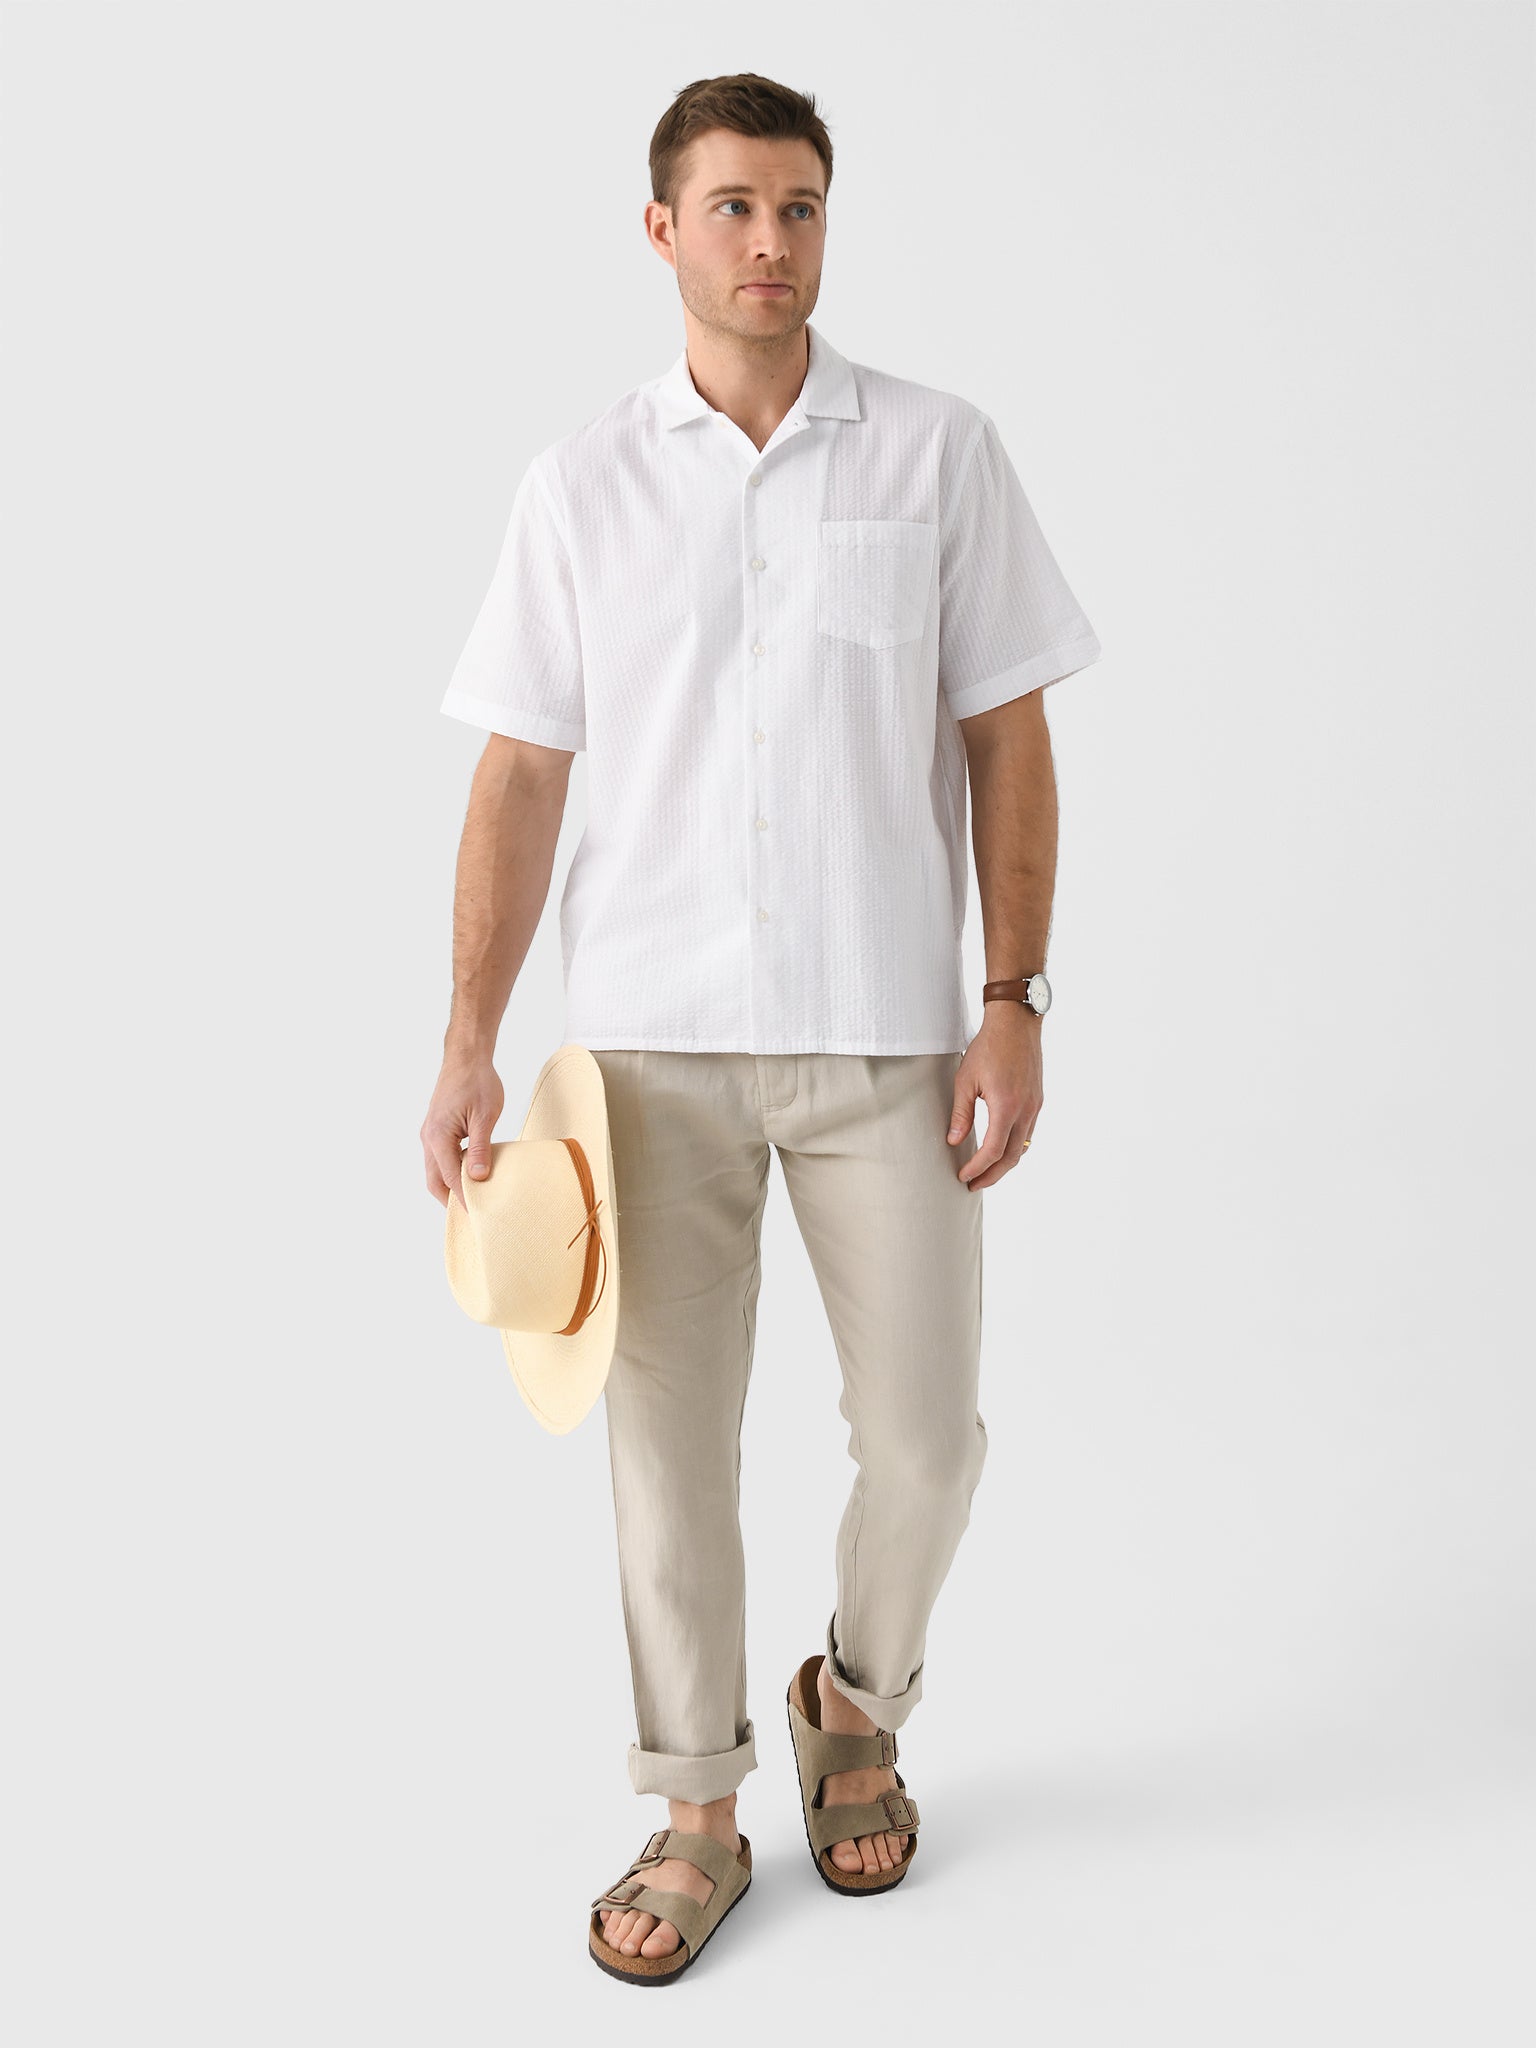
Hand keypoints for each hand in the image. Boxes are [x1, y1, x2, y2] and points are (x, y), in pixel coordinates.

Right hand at [421, 1053, 505, 1211]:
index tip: (479, 1215)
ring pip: (436, 1170)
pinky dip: (451, 1171)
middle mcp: (428, 1138)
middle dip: (451, 1199)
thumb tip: (479, 1177)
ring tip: (473, 1199)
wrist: (465, 1057)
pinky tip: (470, 1174)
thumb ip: (480, 1148)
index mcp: (438, 1137)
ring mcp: (429, 1133)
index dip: (464, 1198)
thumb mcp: (485, 1116)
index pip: (451, 1178)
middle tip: (472, 1215)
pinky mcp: (436, 1129)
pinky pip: (439, 1158)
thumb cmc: (477, 1081)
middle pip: (435, 1180)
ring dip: (450, 1185)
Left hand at [948, 1007, 1042, 1190]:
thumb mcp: (966, 1079)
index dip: (977, 1168)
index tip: (963, 1176)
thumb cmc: (988, 1047)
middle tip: (974, 1184)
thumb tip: (954, 1141)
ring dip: (1005, 1164)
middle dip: (992, 1175)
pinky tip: (1001, 1149)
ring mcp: (1035, 1106)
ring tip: (986, 1172)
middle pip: (1012, 1157)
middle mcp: (1025, 1110)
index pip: (992, 1150)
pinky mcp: (1037, 1100)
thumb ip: (961, 1113)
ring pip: (1023, 1147)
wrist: (1016, 1023)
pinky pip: (1028, 1133)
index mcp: (1006, 1106)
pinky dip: (1015, 1148)